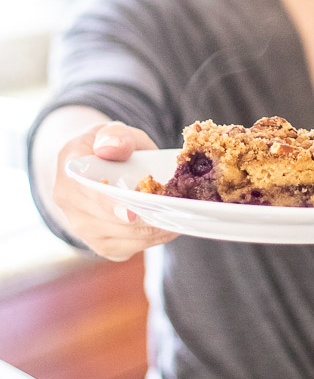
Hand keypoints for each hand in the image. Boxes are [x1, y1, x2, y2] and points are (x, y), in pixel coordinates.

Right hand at [53, 121, 176, 260]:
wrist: (95, 166)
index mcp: (70, 171)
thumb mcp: (113, 131)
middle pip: (111, 221)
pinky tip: (169, 223)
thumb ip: (116, 135)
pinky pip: (132, 247)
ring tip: (178, 213)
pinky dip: (154, 237)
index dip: (109, 205)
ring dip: (154, 228)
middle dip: (145, 215)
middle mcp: (70, 206)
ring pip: (126, 237)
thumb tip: (113, 147)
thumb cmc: (109, 146)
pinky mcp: (102, 245)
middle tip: (176, 207)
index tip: (131, 214)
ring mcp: (84, 229)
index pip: (86, 192)